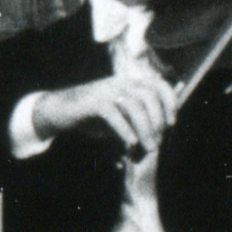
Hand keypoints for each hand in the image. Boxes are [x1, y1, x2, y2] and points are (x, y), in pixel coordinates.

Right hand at [27, 70, 174, 157]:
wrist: (60, 111)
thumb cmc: (93, 116)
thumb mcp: (120, 115)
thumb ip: (138, 119)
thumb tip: (161, 132)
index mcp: (129, 83)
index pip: (158, 84)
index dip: (170, 102)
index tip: (172, 123)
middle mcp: (120, 83)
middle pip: (149, 96)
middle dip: (158, 120)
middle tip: (159, 141)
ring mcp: (106, 91)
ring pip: (134, 106)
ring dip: (145, 129)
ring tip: (149, 147)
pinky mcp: (92, 102)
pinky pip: (114, 115)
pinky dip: (125, 130)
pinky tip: (130, 144)